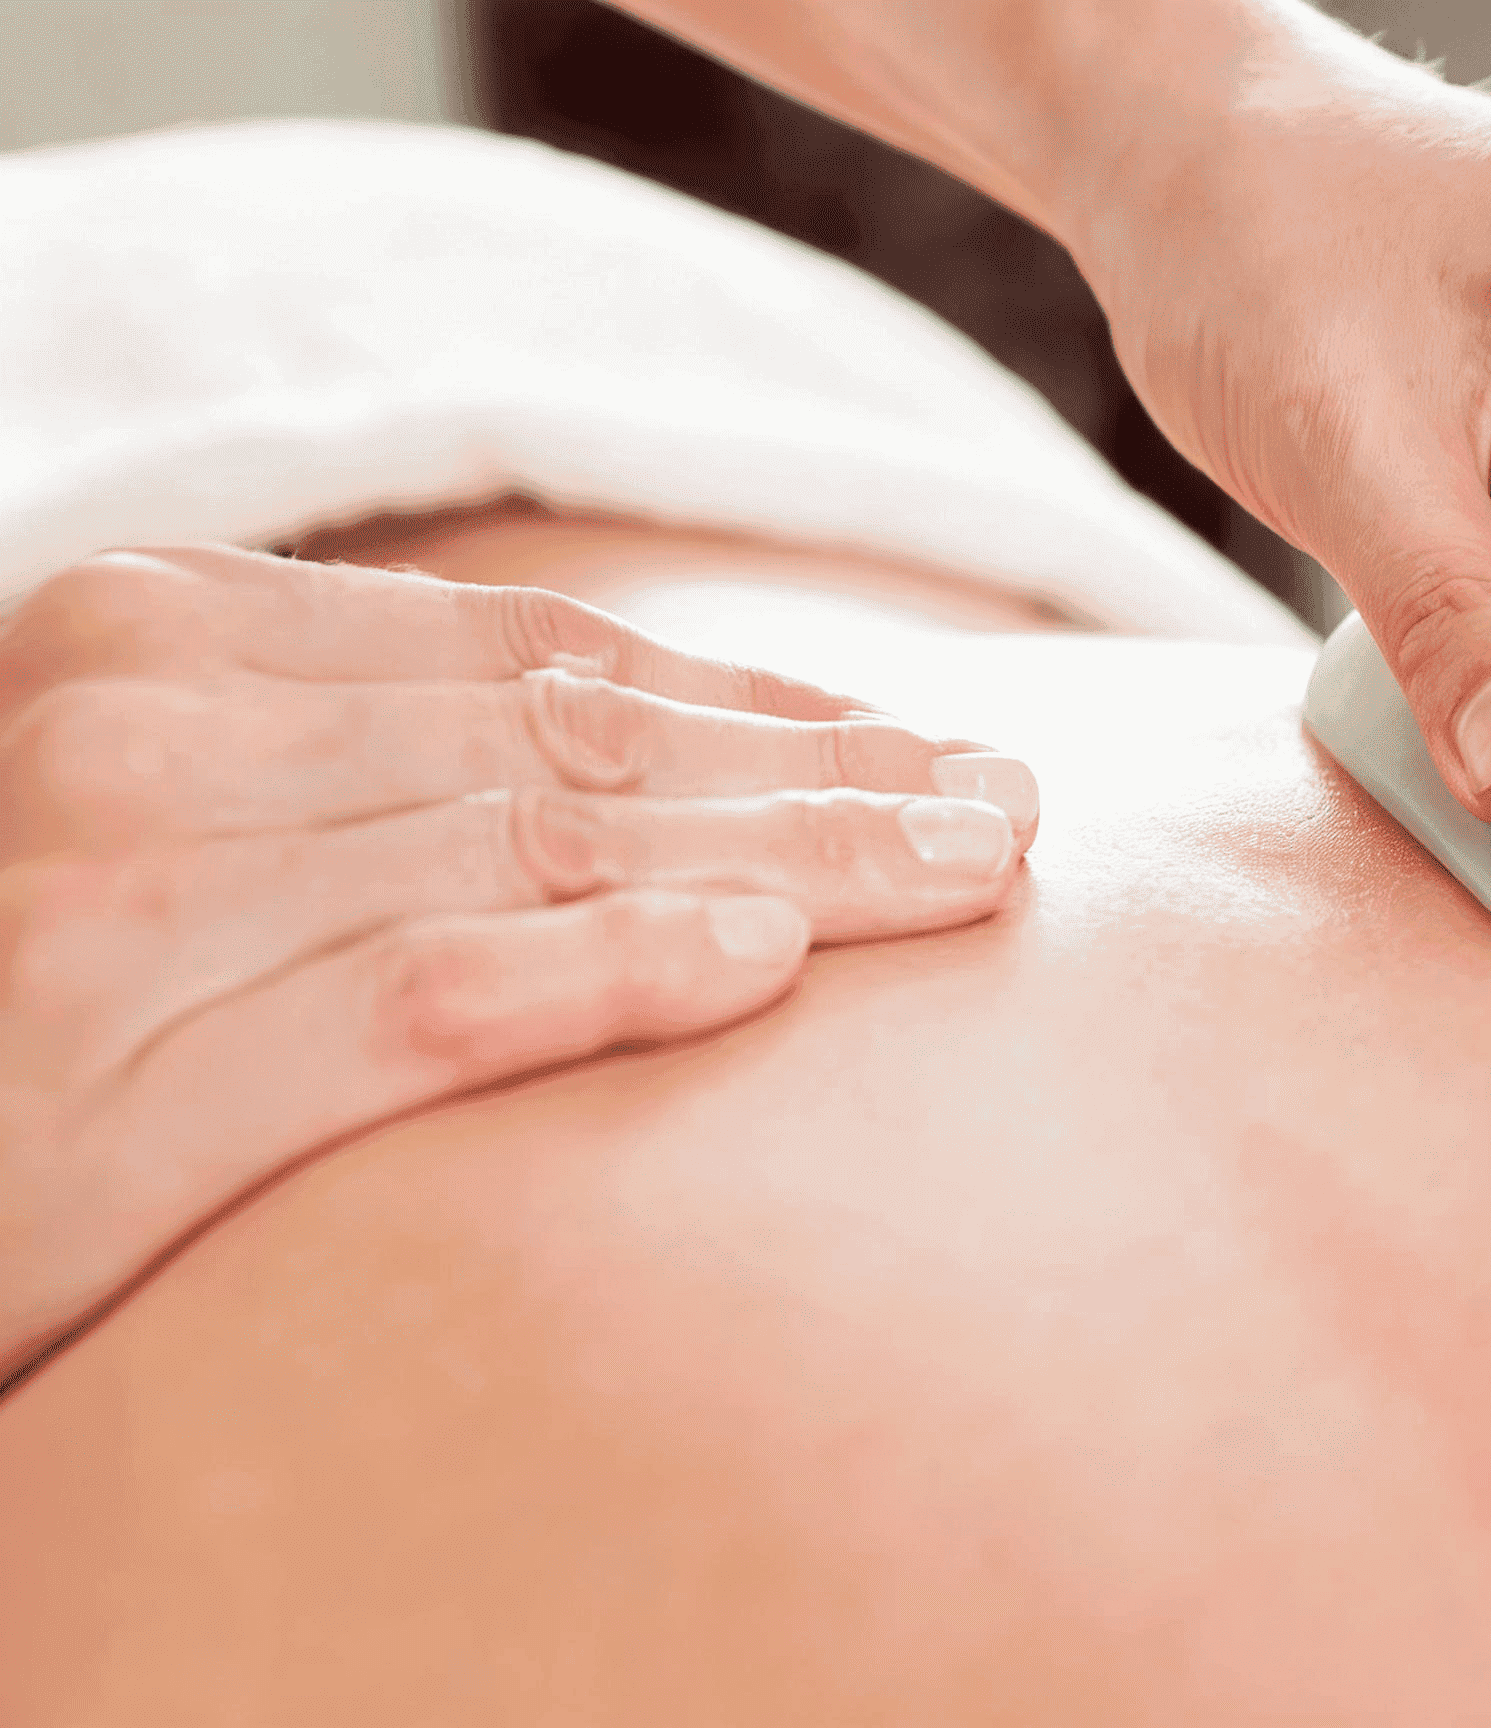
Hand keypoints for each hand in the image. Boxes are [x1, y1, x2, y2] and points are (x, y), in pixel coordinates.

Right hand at [0, 546, 1037, 1379]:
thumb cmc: (28, 984)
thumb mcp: (177, 819)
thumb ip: (362, 766)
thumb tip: (649, 768)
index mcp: (160, 636)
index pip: (537, 656)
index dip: (761, 694)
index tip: (923, 734)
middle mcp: (143, 736)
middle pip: (574, 746)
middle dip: (823, 773)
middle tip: (1007, 808)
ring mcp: (126, 904)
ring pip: (537, 849)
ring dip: (788, 855)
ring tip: (965, 873)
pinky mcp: (114, 1091)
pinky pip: (421, 1002)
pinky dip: (609, 969)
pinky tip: (767, 960)